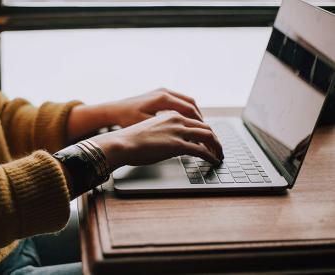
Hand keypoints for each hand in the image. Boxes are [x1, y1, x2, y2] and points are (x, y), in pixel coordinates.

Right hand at [90, 112, 222, 170]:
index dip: (205, 131)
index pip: (196, 121)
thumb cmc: (131, 139)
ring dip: (217, 147)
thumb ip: (165, 133)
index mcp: (171, 115)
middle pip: (206, 127)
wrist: (122, 143)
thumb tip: (171, 144)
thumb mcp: (151, 130)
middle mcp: (177, 120)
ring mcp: (178, 131)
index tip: (209, 140)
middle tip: (218, 149)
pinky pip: (202, 150)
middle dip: (215, 139)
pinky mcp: (177, 145)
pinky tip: (213, 161)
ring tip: (219, 156)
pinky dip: (211, 156)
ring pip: (208, 136)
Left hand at [104, 88, 202, 127]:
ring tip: (199, 128)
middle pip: (191, 104)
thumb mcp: (147, 126)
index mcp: (163, 98)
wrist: (113, 110)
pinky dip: (186, 111)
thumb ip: (166, 130)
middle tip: (206, 132)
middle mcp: (164, 92)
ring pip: (186, 102)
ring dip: (194, 115)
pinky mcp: (159, 94)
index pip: (189, 109)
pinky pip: (179, 101)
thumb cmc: (126, 119)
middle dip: (200, 119)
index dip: (199, 123)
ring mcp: (162, 91)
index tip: (205, 134)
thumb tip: (184, 138)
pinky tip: (186, 122)